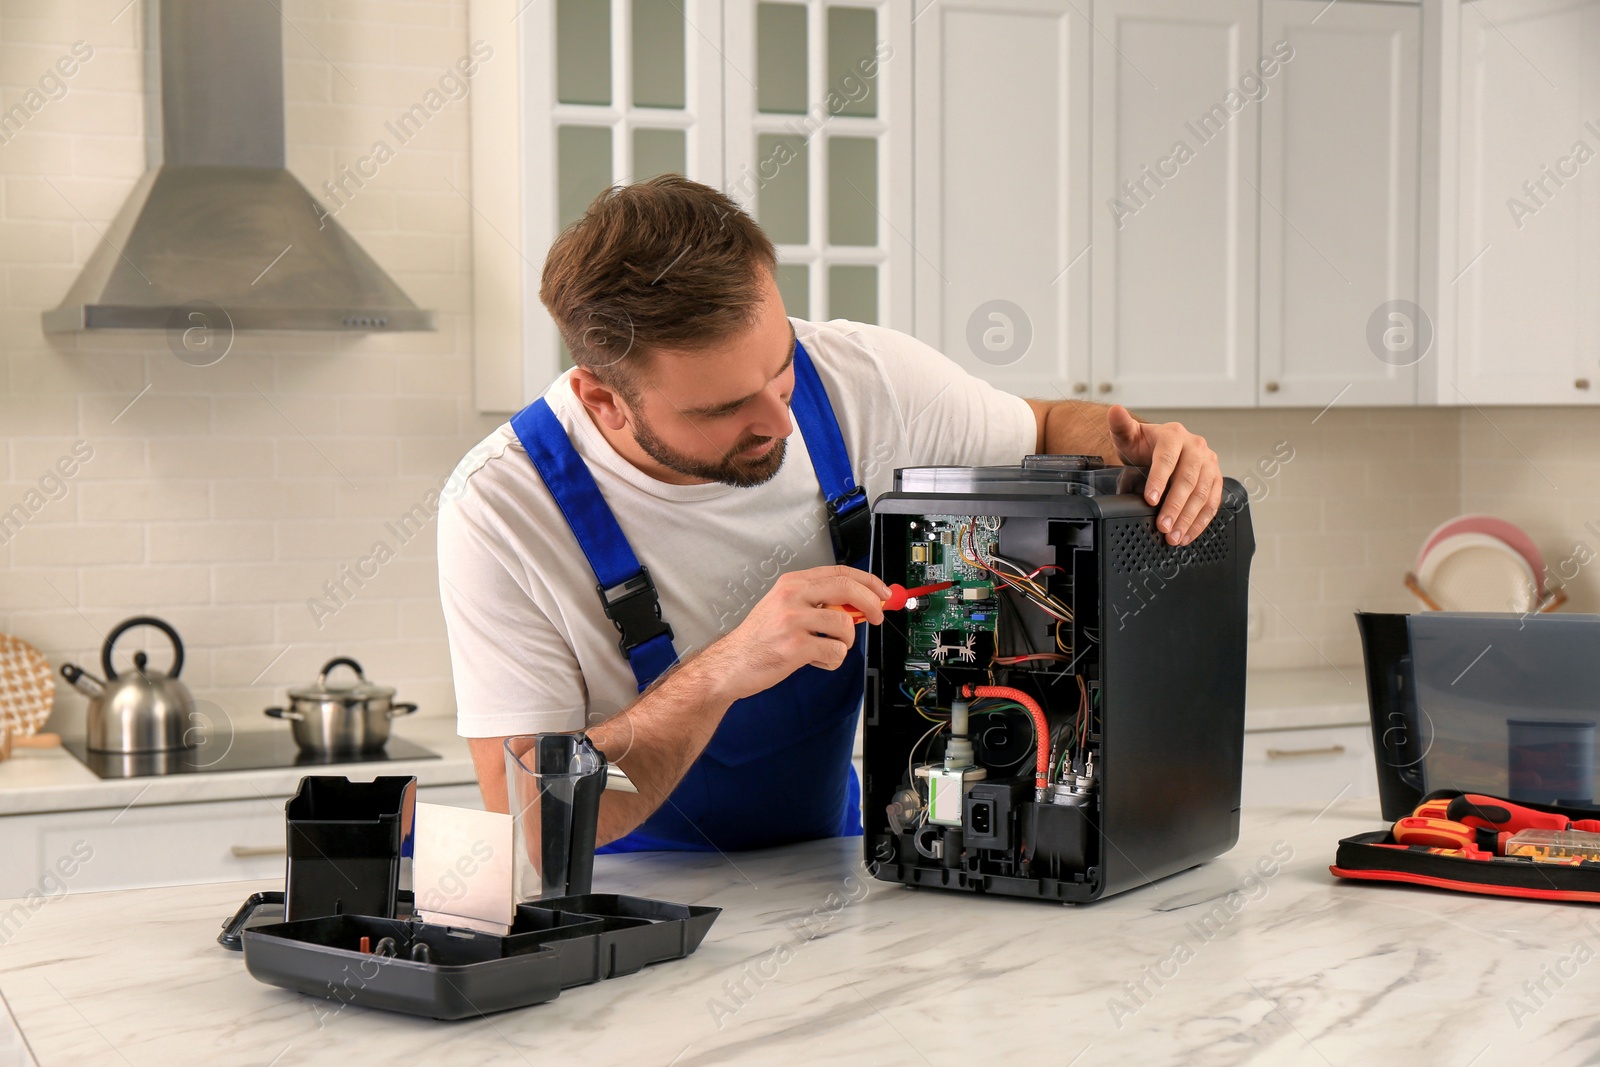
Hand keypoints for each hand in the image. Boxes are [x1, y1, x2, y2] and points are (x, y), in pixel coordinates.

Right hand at [700, 566, 888, 700]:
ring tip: (826, 649)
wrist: (732, 664)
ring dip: (845, 643)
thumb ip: (818, 602)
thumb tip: (858, 604)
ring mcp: (793, 621)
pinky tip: (814, 661)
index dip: (869, 581)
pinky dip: (832, 661)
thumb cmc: (759, 638)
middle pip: (848, 590)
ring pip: (845, 626)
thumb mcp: (784, 607)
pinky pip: (835, 653)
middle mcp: (793, 597)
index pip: (840, 572)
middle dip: (872, 604)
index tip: (883, 593)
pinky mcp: (796, 647)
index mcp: (792, 583)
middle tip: (876, 617)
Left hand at [1107, 405, 1220, 545]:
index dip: (1159, 480)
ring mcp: (1208, 463)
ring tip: (1174, 536)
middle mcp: (1196, 446)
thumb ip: (1120, 425)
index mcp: (1174, 434)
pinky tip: (1188, 534)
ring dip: (1189, 518)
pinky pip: (1213, 502)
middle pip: (1188, 479)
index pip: (1168, 458)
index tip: (1151, 500)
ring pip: (1203, 493)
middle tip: (1163, 526)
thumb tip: (1114, 410)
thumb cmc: (1143, 445)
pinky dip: (1201, 521)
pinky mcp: (1215, 478)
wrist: (1157, 449)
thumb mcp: (1128, 435)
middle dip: (1175, 506)